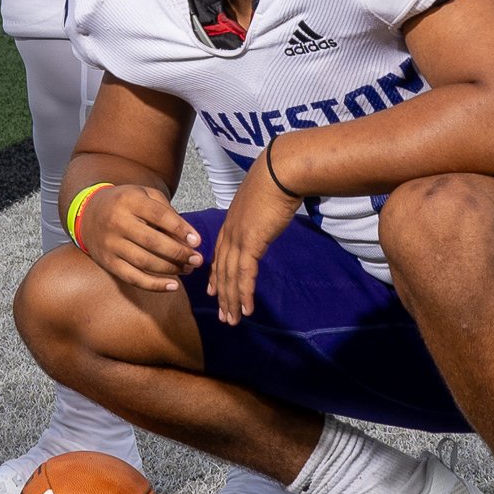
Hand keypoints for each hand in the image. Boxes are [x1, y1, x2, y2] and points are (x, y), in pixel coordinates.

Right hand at [76, 182, 202, 294]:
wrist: (88, 213)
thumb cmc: (125, 204)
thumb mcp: (144, 195)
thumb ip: (167, 211)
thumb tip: (189, 239)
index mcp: (129, 200)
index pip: (159, 215)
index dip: (180, 229)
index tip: (197, 241)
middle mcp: (117, 222)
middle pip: (153, 242)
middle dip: (179, 253)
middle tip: (198, 260)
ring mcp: (111, 244)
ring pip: (145, 262)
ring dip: (171, 269)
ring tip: (188, 269)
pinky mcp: (108, 262)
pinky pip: (134, 278)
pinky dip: (155, 285)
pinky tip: (173, 286)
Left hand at [208, 157, 298, 325]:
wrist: (280, 172)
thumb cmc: (275, 182)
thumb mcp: (262, 202)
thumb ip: (258, 216)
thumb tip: (265, 219)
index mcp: (231, 222)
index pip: (219, 254)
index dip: (216, 274)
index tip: (212, 290)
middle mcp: (230, 232)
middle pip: (221, 270)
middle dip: (222, 295)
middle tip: (224, 316)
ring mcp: (237, 238)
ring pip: (230, 277)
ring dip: (231, 301)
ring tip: (233, 320)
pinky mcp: (250, 243)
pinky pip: (244, 275)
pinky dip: (244, 294)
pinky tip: (246, 310)